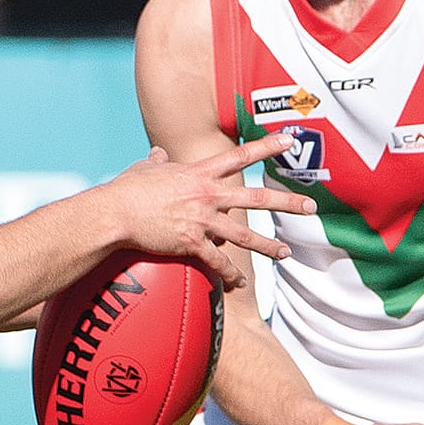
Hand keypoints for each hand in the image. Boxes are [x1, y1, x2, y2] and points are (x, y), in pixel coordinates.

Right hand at [108, 141, 315, 286]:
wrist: (113, 214)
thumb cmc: (125, 190)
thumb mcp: (144, 169)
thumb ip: (158, 161)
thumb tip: (159, 154)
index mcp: (199, 174)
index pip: (241, 155)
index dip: (267, 147)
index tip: (290, 140)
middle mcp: (206, 195)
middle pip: (255, 198)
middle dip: (286, 203)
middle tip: (310, 206)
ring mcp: (200, 220)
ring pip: (244, 235)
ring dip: (268, 246)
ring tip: (287, 253)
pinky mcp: (189, 243)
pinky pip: (216, 261)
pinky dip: (229, 274)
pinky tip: (239, 284)